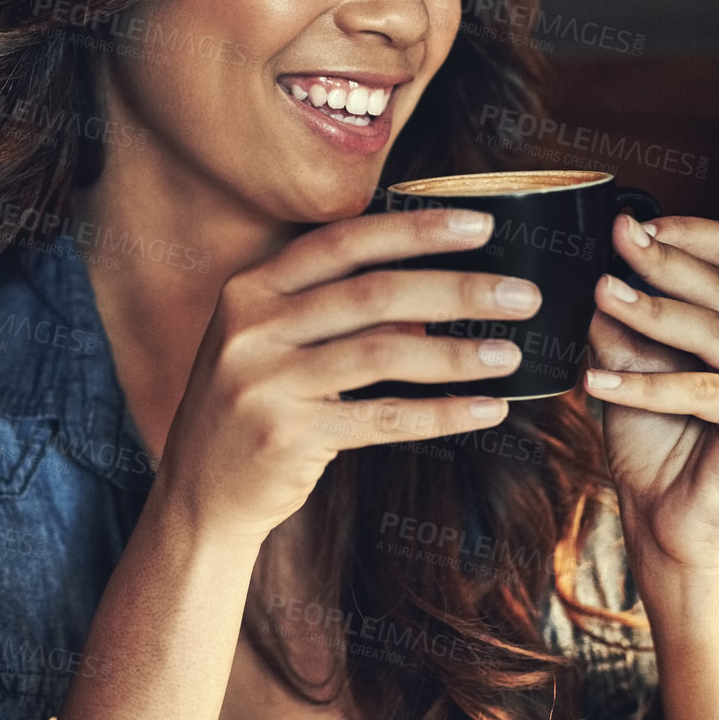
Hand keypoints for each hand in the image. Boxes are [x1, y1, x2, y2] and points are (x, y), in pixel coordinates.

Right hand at [153, 208, 542, 544]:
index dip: (415, 230)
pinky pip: (383, 419)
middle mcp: (252, 329)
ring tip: (512, 354)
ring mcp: (266, 383)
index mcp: (250, 290)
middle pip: (373, 294)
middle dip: (458, 289)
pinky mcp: (288, 437)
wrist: (198, 493)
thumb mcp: (277, 346)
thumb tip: (434, 296)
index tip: (480, 226)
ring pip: (383, 354)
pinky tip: (485, 409)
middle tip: (521, 293)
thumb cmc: (252, 408)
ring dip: (458, 354)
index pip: (343, 243)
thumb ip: (340, 315)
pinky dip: (441, 413)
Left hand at [585, 214, 718, 575]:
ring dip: (651, 311)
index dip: (688, 233)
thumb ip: (621, 331)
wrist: (667, 528)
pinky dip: (646, 386)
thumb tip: (600, 284)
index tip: (631, 224)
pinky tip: (597, 384)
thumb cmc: (652, 450)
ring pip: (713, 333)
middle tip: (616, 240)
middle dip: (663, 260)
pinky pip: (703, 390)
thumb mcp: (626, 374)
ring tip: (599, 296)